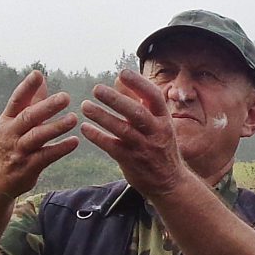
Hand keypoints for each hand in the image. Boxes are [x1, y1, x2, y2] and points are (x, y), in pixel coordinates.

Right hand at [0, 70, 80, 195]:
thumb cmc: (11, 146)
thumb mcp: (15, 123)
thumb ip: (31, 101)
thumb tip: (42, 78)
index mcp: (7, 120)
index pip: (16, 100)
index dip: (26, 87)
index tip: (38, 74)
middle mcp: (10, 134)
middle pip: (28, 117)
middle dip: (47, 106)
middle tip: (65, 97)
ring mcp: (19, 151)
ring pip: (37, 137)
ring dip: (56, 127)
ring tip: (73, 119)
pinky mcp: (28, 167)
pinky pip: (46, 156)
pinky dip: (60, 149)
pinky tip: (74, 142)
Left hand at [80, 68, 190, 196]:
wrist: (169, 182)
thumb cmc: (160, 145)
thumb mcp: (156, 122)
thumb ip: (138, 101)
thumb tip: (118, 79)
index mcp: (164, 119)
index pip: (154, 96)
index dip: (139, 83)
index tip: (122, 73)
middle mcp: (156, 132)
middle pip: (137, 113)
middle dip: (116, 99)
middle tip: (97, 89)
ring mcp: (144, 148)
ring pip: (122, 130)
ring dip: (102, 117)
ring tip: (85, 106)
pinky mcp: (131, 161)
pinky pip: (112, 147)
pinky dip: (98, 137)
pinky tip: (85, 128)